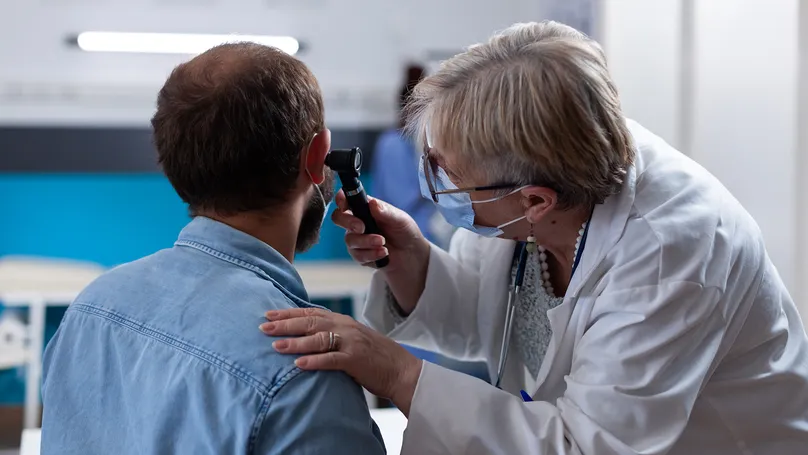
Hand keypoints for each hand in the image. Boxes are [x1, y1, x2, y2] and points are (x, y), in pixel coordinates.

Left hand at [260, 308, 422, 415]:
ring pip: (318, 338)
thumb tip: (306, 337)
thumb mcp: (352, 340)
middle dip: (285, 324)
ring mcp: (351, 342)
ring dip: (296, 342)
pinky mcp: (356, 359)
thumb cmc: (375, 358)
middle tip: (263, 326)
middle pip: (311, 322)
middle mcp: (346, 327)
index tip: (268, 314)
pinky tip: (298, 365)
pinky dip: (314, 361)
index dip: (289, 313)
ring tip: (276, 346)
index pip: (311, 313)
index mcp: (343, 321)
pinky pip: (331, 359)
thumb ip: (332, 336)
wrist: (402, 370)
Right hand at [331, 191, 430, 312]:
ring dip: (367, 242)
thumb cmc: (405, 231)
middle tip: (362, 228)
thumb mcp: (399, 218)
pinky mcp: (360, 254)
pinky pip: (358, 255)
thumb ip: (385, 211)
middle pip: (338, 218)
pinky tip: (384, 253)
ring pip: (350, 240)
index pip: (346, 199)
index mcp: (365, 208)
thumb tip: (372, 203)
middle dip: (348, 222)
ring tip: (383, 243)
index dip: (341, 200)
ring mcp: (357, 239)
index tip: (344, 205)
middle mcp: (357, 221)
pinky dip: (371, 254)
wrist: (411, 254)